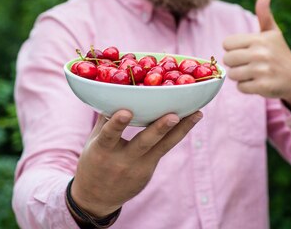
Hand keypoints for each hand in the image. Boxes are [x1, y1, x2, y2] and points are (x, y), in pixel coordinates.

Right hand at [70, 109, 201, 217]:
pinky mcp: (148, 172)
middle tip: (174, 115)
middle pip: (143, 143)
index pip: (109, 136)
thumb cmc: (93, 162)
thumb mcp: (93, 142)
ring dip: (181, 130)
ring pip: (162, 147)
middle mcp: (122, 161)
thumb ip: (105, 120)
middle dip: (159, 129)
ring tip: (197, 114)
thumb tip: (115, 91)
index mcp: (102, 151)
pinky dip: (176, 134)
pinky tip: (190, 120)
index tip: (125, 112)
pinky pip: (163, 150)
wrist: (96, 199)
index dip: (117, 124)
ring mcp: (138, 168)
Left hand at [222, 0, 290, 109]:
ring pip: (232, 74)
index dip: (234, 49)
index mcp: (259, 39)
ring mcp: (262, 71)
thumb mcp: (273, 32)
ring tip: (255, 73)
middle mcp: (260, 53)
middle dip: (236, 63)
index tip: (247, 50)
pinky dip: (247, 87)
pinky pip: (240, 87)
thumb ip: (264, 13)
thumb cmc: (279, 52)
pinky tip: (259, 82)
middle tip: (250, 63)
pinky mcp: (263, 86)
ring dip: (240, 76)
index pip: (227, 44)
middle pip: (227, 59)